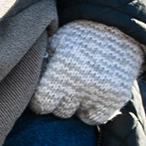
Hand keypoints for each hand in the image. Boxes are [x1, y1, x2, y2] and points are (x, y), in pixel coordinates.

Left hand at [29, 19, 145, 125]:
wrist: (117, 28)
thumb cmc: (80, 35)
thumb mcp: (56, 43)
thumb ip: (43, 64)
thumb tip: (27, 84)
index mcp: (61, 68)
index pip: (41, 104)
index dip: (41, 100)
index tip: (45, 94)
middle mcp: (78, 83)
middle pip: (59, 111)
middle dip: (60, 101)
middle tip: (66, 88)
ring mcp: (98, 92)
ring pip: (76, 115)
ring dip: (75, 105)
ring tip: (79, 89)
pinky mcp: (114, 97)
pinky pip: (95, 118)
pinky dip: (92, 111)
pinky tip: (91, 98)